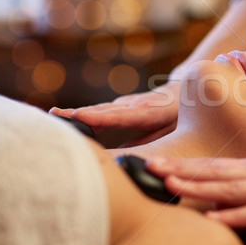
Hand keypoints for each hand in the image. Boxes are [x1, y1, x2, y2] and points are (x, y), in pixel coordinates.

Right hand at [49, 83, 179, 133]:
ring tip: (55, 115)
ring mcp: (130, 102)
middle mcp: (136, 104)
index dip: (100, 118)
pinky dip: (87, 113)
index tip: (79, 116)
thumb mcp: (175, 129)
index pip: (122, 117)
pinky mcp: (126, 103)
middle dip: (81, 113)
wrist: (190, 88)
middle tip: (55, 115)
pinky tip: (70, 117)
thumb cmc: (185, 115)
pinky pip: (105, 110)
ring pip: (102, 108)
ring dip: (79, 112)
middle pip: (105, 110)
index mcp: (150, 112)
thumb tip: (126, 156)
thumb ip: (152, 141)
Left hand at [146, 148, 245, 227]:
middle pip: (216, 172)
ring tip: (170, 185)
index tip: (158, 164)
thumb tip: (226, 193)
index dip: (186, 165)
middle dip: (181, 171)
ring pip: (231, 188)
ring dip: (199, 186)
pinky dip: (234, 214)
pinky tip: (214, 217)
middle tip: (148, 168)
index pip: (217, 165)